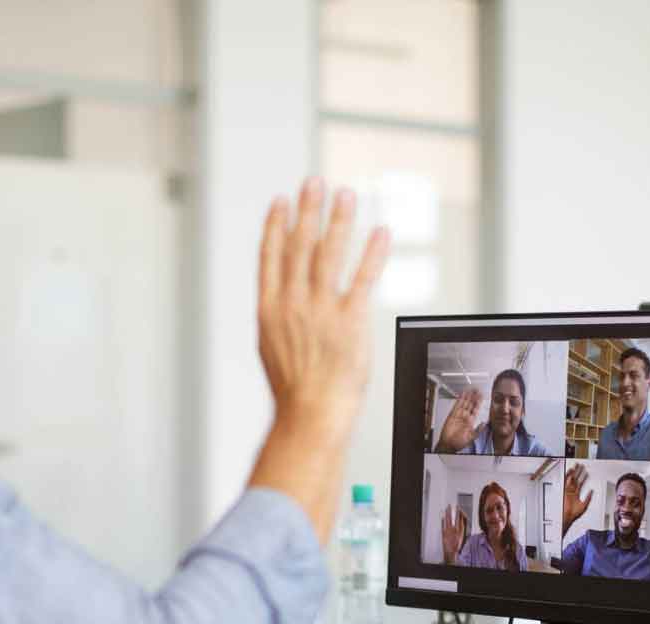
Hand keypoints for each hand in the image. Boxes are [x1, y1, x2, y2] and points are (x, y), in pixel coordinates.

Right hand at [256, 179, 390, 431]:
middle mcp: (293, 304)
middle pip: (299, 246)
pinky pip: (362, 279)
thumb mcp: (272, 347)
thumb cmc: (294, 390)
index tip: (282, 201)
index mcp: (269, 310)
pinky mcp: (350, 322)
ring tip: (345, 194)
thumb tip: (281, 296)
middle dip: (307, 210)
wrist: (310, 415)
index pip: (271, 257)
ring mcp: (320, 311)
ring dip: (338, 220)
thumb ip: (277, 316)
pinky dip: (371, 253)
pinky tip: (379, 232)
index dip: (276, 225)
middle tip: (315, 181)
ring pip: (328, 255)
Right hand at [434, 389, 481, 451]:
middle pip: (470, 404)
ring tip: (471, 390)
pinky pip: (456, 405)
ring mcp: (459, 415)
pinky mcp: (452, 415)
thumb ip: (478, 429)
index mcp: (471, 421)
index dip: (479, 403)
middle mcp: (465, 417)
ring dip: (467, 396)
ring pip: (464, 403)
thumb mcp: (472, 437)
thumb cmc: (459, 443)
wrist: (449, 445)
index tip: (482, 396)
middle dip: (474, 397)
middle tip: (477, 390)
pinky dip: (459, 400)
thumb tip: (484, 424)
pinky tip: (462, 395)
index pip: (476, 409)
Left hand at [441, 505, 467, 563]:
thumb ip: (462, 528)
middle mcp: (454, 529)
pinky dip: (442, 520)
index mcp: (460, 530)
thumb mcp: (463, 536)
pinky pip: (443, 525)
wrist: (451, 552)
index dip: (460, 513)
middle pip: (454, 518)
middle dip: (453, 511)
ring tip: (447, 508)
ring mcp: (448, 531)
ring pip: (448, 519)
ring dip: (447, 513)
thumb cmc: (457, 545)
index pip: (461, 519)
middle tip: (452, 505)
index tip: (459, 508)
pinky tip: (442, 517)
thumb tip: (462, 521)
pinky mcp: (443, 533)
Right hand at [562, 463, 591, 537]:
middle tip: (580, 466)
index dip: (583, 478)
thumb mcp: (584, 505)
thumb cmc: (574, 514)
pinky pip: (566, 483)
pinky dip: (568, 478)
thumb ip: (588, 498)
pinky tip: (571, 473)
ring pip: (570, 480)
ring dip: (573, 473)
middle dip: (578, 473)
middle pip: (575, 480)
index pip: (580, 484)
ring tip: (576, 467)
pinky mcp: (564, 492)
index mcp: (576, 495)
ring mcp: (567, 491)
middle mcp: (571, 492)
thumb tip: (592, 491)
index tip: (586, 472)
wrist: (567, 517)